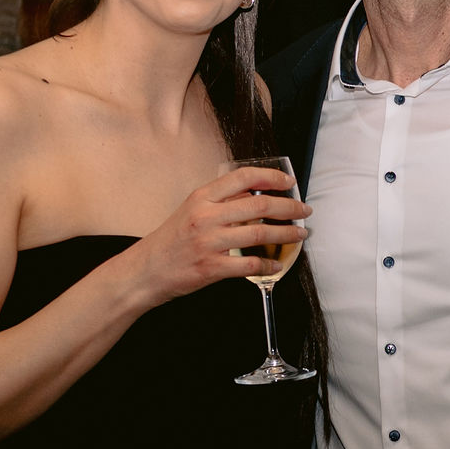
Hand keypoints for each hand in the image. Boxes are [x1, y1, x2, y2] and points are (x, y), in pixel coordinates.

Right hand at [139, 165, 310, 302]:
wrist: (145, 270)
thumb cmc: (169, 241)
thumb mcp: (190, 210)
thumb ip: (219, 202)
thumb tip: (254, 195)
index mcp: (202, 198)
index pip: (243, 177)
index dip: (271, 177)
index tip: (289, 182)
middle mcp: (206, 216)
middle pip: (259, 204)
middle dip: (289, 206)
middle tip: (304, 210)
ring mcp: (209, 242)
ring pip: (260, 232)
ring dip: (286, 234)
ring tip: (300, 234)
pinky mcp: (212, 267)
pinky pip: (250, 264)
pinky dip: (268, 264)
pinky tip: (277, 264)